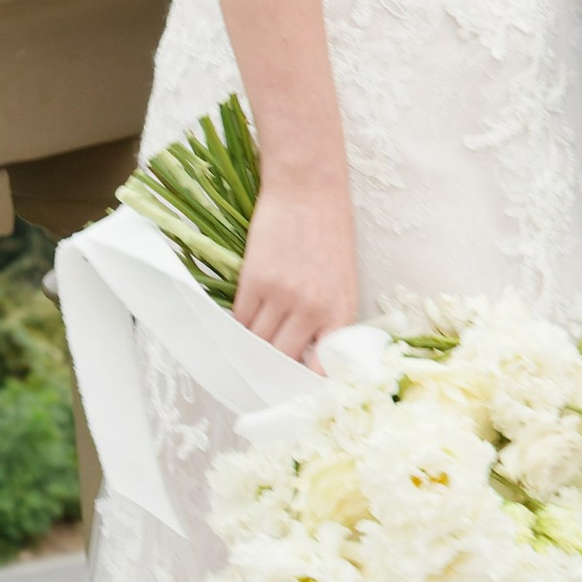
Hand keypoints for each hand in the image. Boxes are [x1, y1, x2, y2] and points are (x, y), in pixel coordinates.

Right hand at [233, 175, 358, 366]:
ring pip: (258, 343)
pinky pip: (241, 321)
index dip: (303, 384)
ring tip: (247, 353)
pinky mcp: (255, 281)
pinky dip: (238, 328)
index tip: (292, 393)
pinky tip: (240, 327)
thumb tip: (309, 357)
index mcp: (341, 310)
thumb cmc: (329, 231)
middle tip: (263, 376)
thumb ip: (329, 318)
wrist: (308, 188)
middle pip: (282, 360)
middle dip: (272, 371)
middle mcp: (313, 309)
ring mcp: (283, 296)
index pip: (320, 369)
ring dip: (251, 350)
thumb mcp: (343, 279)